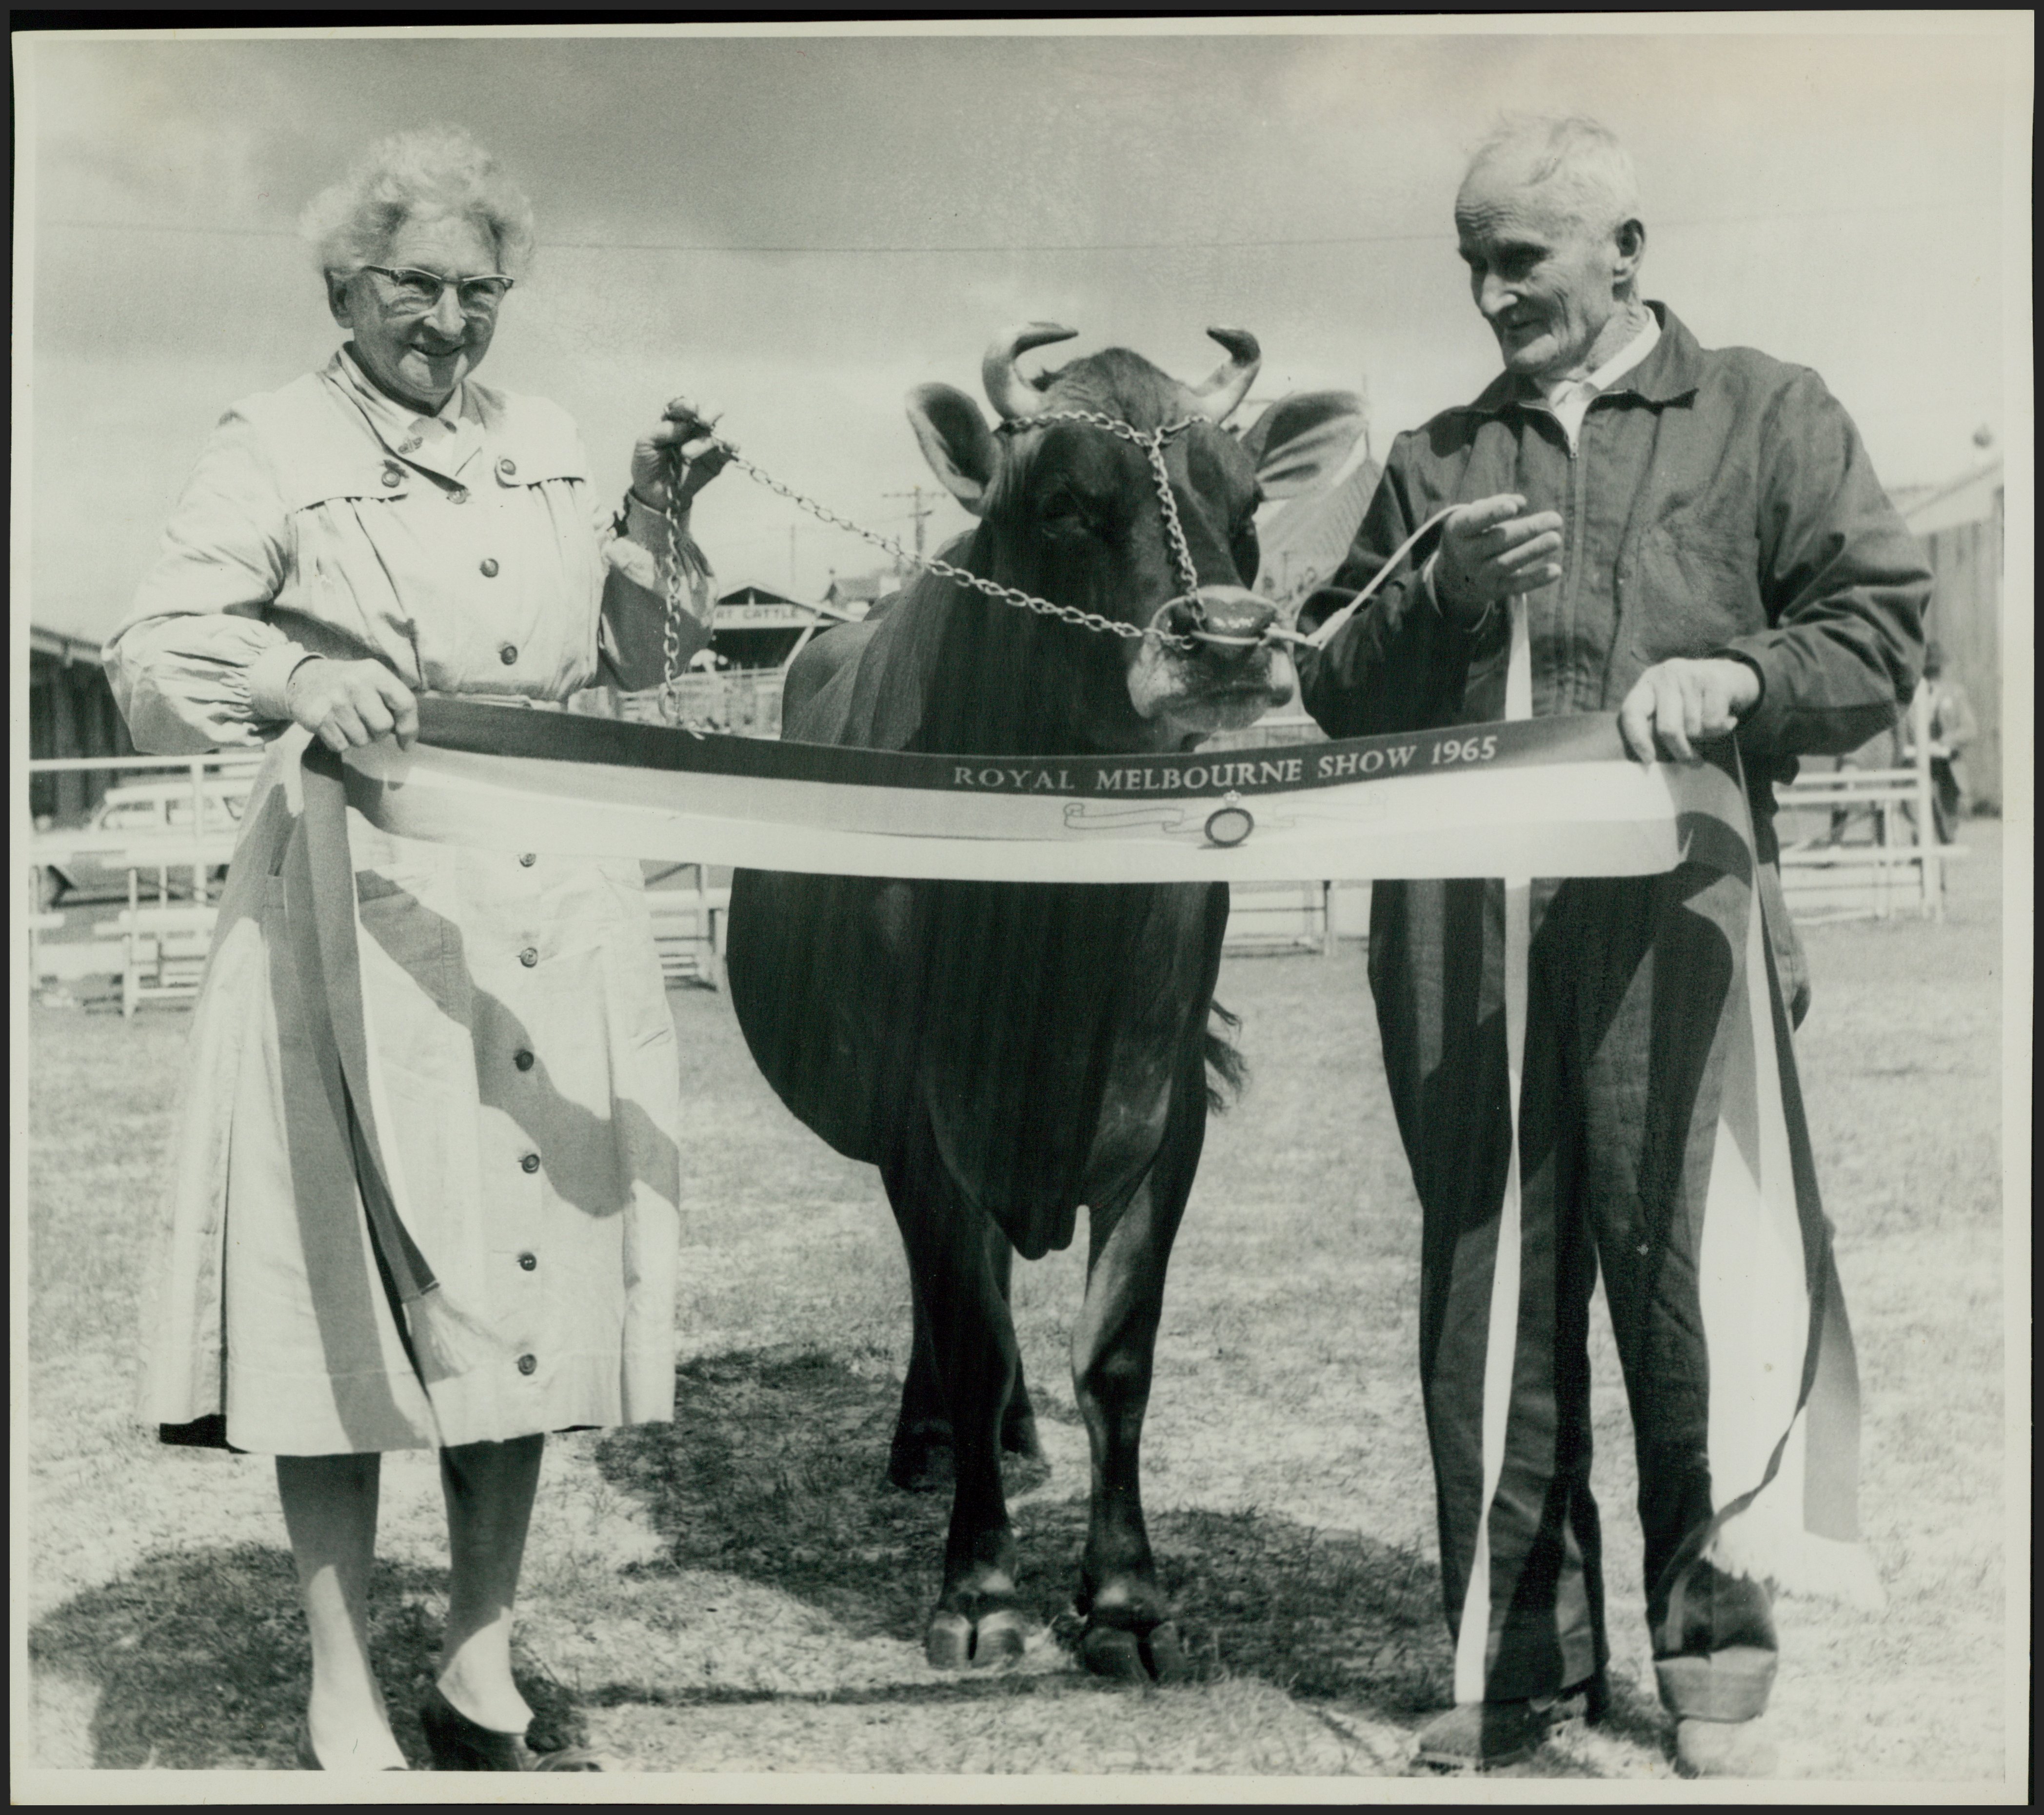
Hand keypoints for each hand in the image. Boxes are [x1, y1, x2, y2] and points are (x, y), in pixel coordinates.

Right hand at [286, 658, 418, 752]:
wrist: (303, 678)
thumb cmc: (348, 684)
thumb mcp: (372, 679)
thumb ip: (394, 700)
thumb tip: (408, 738)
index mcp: (374, 672)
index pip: (405, 704)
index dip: (410, 728)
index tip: (406, 744)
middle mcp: (354, 683)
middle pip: (383, 727)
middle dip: (378, 733)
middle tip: (366, 722)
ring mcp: (335, 701)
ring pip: (362, 740)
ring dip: (358, 737)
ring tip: (348, 721)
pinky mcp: (318, 717)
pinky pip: (341, 745)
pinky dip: (340, 741)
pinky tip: (334, 725)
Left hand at [629, 394, 730, 511]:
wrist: (654, 495)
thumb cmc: (646, 465)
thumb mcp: (645, 444)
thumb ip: (662, 430)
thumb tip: (686, 423)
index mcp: (674, 420)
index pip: (684, 405)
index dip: (687, 404)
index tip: (688, 410)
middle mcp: (692, 428)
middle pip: (708, 411)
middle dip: (709, 412)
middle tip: (703, 421)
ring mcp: (706, 444)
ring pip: (716, 431)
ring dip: (705, 441)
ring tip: (686, 455)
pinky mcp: (717, 460)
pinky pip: (729, 449)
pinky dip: (732, 445)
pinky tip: (730, 447)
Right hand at [1433, 494, 1564, 623]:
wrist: (1456, 573)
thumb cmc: (1474, 532)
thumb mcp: (1475, 515)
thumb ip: (1496, 504)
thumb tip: (1521, 503)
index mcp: (1457, 530)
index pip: (1473, 521)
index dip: (1492, 513)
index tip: (1513, 507)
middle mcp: (1465, 554)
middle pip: (1497, 541)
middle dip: (1527, 530)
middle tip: (1555, 519)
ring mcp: (1479, 574)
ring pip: (1507, 563)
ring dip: (1532, 551)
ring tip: (1555, 539)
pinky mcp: (1494, 590)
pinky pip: (1516, 586)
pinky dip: (1536, 579)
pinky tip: (1555, 570)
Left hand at [1617, 658, 1760, 764]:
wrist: (1733, 675)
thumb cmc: (1695, 700)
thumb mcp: (1670, 706)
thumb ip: (1658, 725)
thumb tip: (1650, 760)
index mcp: (1647, 684)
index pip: (1632, 712)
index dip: (1638, 739)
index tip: (1648, 760)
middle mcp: (1666, 675)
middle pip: (1667, 729)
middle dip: (1681, 751)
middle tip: (1693, 761)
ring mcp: (1690, 675)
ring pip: (1693, 728)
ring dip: (1706, 737)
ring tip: (1711, 727)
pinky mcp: (1715, 680)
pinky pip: (1713, 722)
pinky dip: (1722, 728)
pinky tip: (1727, 718)